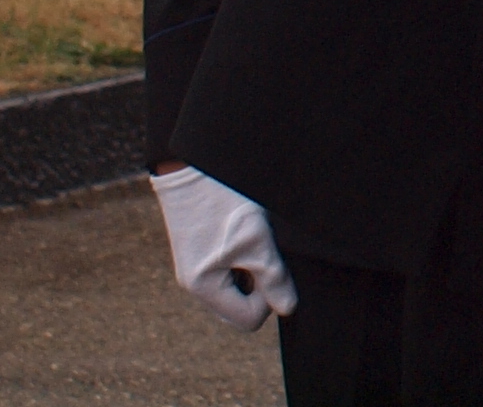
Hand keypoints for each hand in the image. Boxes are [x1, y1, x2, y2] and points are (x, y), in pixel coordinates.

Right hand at [150, 166, 294, 331]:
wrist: (195, 161)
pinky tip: (247, 230)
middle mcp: (194, 283)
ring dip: (252, 269)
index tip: (274, 266)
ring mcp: (195, 267)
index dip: (270, 299)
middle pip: (239, 307)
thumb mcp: (255, 239)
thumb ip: (272, 277)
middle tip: (266, 251)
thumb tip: (288, 308)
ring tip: (256, 237)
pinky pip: (227, 270)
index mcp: (203, 287)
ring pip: (236, 287)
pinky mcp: (199, 250)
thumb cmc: (224, 201)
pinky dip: (243, 256)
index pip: (247, 320)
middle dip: (260, 286)